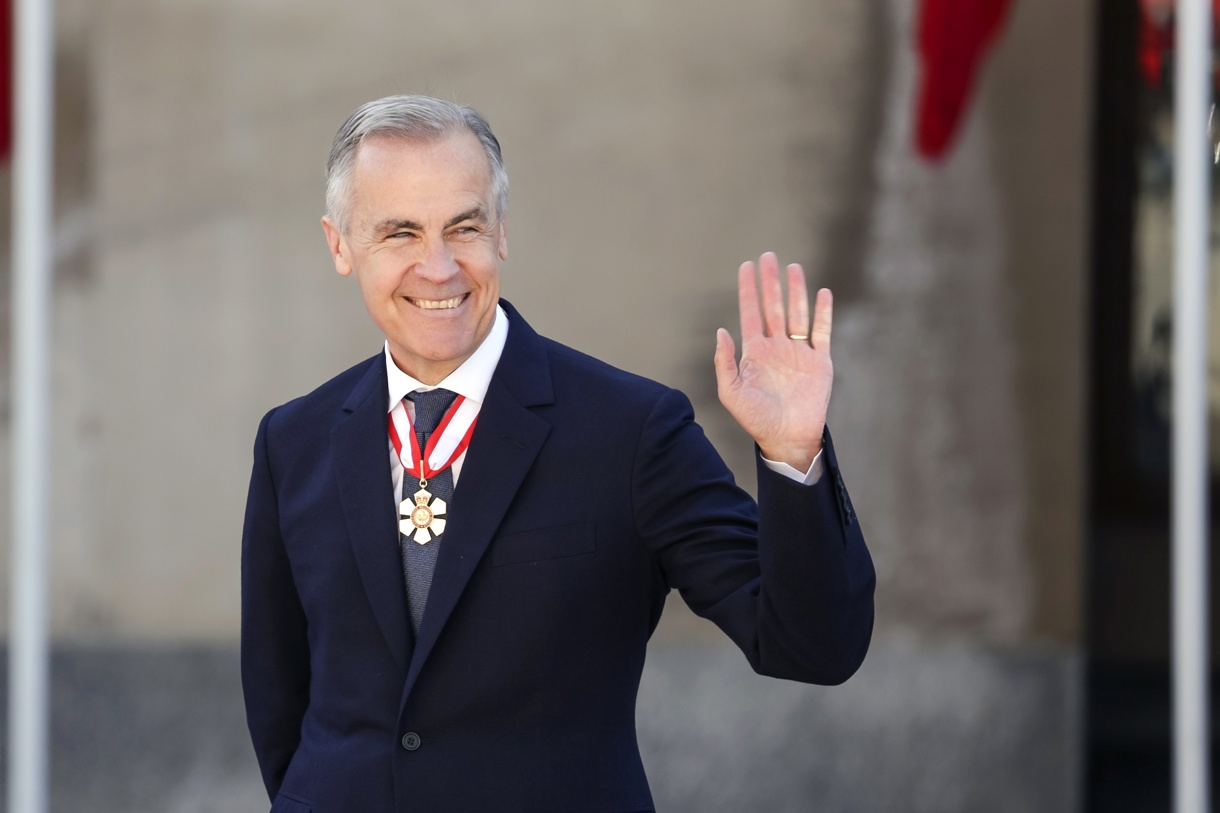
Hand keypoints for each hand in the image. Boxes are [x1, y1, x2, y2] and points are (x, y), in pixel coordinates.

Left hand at [713, 252, 832, 471]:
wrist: (786, 438)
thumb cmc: (755, 419)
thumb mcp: (730, 392)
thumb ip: (724, 361)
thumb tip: (721, 330)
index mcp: (755, 352)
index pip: (750, 312)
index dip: (748, 289)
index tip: (746, 266)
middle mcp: (777, 347)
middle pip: (774, 306)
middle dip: (771, 282)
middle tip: (768, 256)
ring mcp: (799, 352)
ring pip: (798, 313)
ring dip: (796, 291)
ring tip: (793, 268)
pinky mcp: (819, 361)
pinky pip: (822, 332)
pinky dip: (823, 313)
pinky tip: (822, 293)